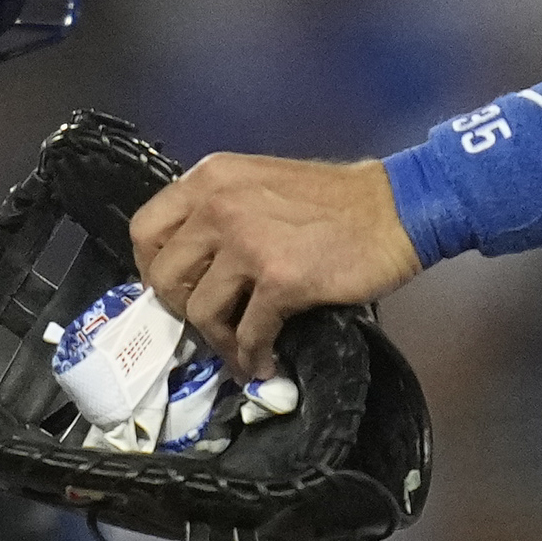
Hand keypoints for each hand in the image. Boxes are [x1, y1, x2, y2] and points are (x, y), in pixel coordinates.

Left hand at [129, 152, 416, 380]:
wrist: (396, 208)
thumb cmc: (331, 200)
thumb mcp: (258, 184)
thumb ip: (219, 214)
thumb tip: (193, 268)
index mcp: (209, 180)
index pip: (145, 230)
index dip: (152, 269)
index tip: (175, 292)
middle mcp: (218, 205)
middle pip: (165, 277)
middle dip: (182, 311)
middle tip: (208, 324)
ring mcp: (247, 242)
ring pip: (201, 311)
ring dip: (219, 340)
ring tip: (241, 350)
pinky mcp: (280, 279)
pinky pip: (247, 332)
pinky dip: (252, 356)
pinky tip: (266, 361)